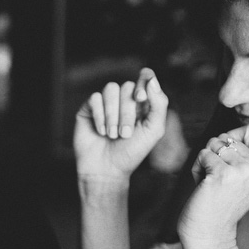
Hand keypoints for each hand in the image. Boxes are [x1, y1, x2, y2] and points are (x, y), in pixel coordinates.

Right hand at [74, 68, 168, 182]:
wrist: (106, 170)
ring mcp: (105, 103)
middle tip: (125, 135)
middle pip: (127, 87)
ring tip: (112, 135)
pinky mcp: (89, 108)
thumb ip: (159, 104)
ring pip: (110, 89)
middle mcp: (123, 99)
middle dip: (127, 113)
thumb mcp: (153, 130)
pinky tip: (101, 132)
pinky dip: (99, 116)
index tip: (140, 98)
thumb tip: (152, 79)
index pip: (145, 78)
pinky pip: (94, 98)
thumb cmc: (131, 153)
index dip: (143, 81)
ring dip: (113, 114)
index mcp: (142, 103)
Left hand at [178, 122, 248, 248]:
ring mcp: (243, 170)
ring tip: (210, 183)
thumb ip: (244, 153)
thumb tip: (238, 130)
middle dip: (215, 154)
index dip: (234, 136)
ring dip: (205, 161)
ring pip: (214, 143)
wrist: (210, 235)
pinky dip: (197, 167)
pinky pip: (203, 154)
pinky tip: (202, 186)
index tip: (226, 157)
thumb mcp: (241, 177)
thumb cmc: (219, 204)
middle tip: (217, 180)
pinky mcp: (223, 174)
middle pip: (228, 136)